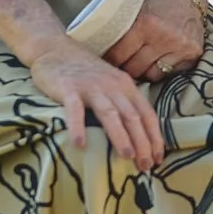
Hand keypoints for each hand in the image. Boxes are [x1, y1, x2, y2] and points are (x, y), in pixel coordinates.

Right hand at [28, 38, 166, 169]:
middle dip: (142, 142)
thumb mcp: (110, 84)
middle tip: (146, 166)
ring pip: (110, 113)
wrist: (54, 48)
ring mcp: (91, 87)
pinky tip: (80, 144)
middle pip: (132, 117)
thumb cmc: (84, 71)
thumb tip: (136, 135)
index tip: (158, 158)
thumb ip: (122, 103)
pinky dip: (78, 126)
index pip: (147, 114)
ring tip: (127, 156)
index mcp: (126, 87)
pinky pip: (75, 109)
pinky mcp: (68, 88)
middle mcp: (113, 86)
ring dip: (120, 136)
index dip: (154, 137)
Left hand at [107, 0, 205, 81]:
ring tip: (141, 62)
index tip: (107, 62)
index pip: (119, 54)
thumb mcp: (137, 11)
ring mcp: (180, 47)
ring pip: (152, 74)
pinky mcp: (192, 54)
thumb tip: (103, 55)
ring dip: (144, 70)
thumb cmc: (158, 3)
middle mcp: (164, 37)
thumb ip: (123, 32)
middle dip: (126, 67)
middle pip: (134, 68)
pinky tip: (159, 60)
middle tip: (123, 64)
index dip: (110, 60)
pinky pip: (169, 73)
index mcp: (146, 23)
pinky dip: (162, 69)